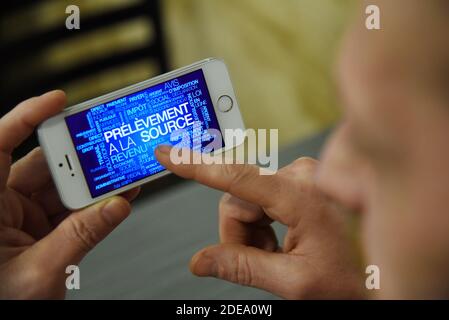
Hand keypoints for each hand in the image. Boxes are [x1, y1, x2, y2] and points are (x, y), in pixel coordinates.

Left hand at [0, 91, 139, 298]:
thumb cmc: (0, 303)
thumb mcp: (40, 273)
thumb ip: (80, 237)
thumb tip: (116, 207)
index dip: (26, 117)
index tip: (57, 101)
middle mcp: (3, 206)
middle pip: (44, 166)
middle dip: (80, 159)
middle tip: (108, 148)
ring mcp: (24, 217)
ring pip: (63, 187)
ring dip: (94, 184)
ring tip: (122, 174)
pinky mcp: (43, 229)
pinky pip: (72, 209)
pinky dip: (94, 204)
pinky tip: (116, 195)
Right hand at [156, 145, 362, 298]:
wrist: (381, 271)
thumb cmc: (352, 278)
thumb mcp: (294, 282)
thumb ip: (243, 267)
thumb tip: (200, 262)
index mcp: (301, 198)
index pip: (235, 179)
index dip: (195, 166)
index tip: (167, 154)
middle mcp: (300, 176)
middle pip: (237, 200)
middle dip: (239, 235)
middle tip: (260, 260)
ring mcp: (301, 176)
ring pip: (246, 201)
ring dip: (252, 232)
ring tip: (277, 253)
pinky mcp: (299, 181)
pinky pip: (261, 198)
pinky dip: (263, 224)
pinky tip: (282, 240)